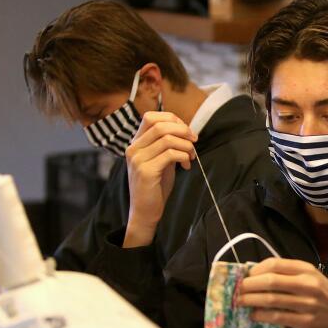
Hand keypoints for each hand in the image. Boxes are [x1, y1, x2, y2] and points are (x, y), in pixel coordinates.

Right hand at [123, 111, 196, 246]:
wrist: (145, 211)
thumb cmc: (156, 185)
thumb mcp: (162, 159)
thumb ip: (168, 144)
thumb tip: (186, 131)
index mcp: (136, 142)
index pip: (151, 117)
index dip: (172, 119)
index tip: (187, 131)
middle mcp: (133, 148)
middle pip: (160, 125)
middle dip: (183, 130)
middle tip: (194, 141)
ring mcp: (137, 159)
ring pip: (167, 138)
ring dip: (185, 145)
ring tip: (191, 156)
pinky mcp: (146, 171)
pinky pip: (170, 154)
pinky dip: (183, 156)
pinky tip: (186, 165)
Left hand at [237, 258, 327, 327]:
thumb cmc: (324, 296)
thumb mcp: (312, 277)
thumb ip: (289, 274)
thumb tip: (256, 275)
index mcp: (307, 270)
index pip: (275, 264)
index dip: (256, 270)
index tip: (246, 276)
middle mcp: (307, 284)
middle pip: (271, 281)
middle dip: (249, 285)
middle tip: (238, 290)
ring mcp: (307, 303)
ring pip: (271, 299)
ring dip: (251, 300)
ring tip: (241, 302)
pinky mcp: (304, 321)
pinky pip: (277, 317)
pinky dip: (262, 315)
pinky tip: (254, 315)